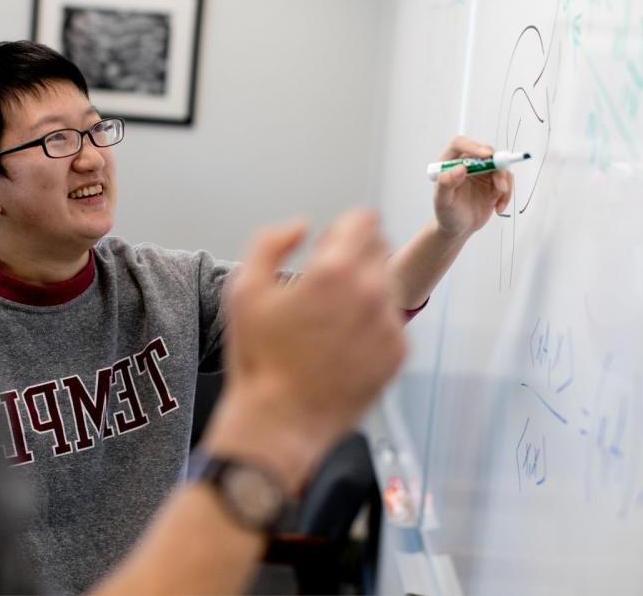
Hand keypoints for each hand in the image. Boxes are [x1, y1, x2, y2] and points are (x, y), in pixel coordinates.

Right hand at [206, 210, 406, 492]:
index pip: (365, 220)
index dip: (342, 228)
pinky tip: (342, 344)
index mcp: (336, 271)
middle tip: (324, 285)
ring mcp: (389, 325)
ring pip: (388, 284)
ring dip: (365, 289)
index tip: (326, 248)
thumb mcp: (244, 289)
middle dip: (355, 255)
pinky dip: (373, 323)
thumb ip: (270, 242)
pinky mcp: (398, 354)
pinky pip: (392, 321)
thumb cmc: (259, 358)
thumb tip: (301, 227)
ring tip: (332, 319)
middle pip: (380, 248)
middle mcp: (372, 293)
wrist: (280, 422)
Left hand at [433, 136, 513, 237]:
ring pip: (500, 166)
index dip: (473, 146)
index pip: (460, 144)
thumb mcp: (442, 202)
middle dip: (497, 166)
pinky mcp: (493, 183)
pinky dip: (507, 194)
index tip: (486, 155)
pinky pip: (507, 180)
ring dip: (504, 182)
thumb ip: (446, 184)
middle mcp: (467, 164)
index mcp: (450, 163)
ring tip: (498, 200)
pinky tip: (498, 208)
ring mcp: (482, 173)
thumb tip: (460, 168)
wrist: (458, 229)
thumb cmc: (447, 214)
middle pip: (486, 152)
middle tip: (500, 185)